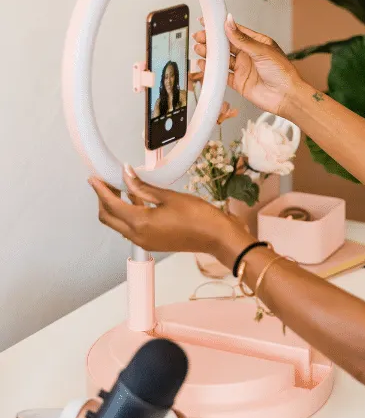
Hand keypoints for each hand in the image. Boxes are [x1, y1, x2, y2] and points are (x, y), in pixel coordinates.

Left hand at [88, 165, 245, 255]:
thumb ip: (143, 186)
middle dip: (103, 199)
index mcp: (141, 223)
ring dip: (116, 207)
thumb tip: (126, 174)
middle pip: (109, 218)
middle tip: (106, 182)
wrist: (216, 236)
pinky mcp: (153, 242)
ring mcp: (145, 241)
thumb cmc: (199, 217)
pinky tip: (136, 199)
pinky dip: (129, 214)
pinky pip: (132, 228)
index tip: (94, 178)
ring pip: (119, 224)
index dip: (100, 190)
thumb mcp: (169, 196)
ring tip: (120, 187)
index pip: (111, 205)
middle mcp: (139, 236)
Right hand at [191, 14, 302, 115]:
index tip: (207, 21)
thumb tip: (229, 22)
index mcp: (256, 43)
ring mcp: (243, 68)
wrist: (286, 96)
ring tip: (199, 49)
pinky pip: (223, 75)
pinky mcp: (239, 82)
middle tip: (199, 36)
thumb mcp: (261, 50)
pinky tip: (204, 65)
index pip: (235, 31)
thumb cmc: (282, 72)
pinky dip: (212, 70)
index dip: (221, 26)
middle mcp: (248, 55)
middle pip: (226, 45)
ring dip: (210, 54)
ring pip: (222, 59)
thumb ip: (242, 38)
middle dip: (212, 40)